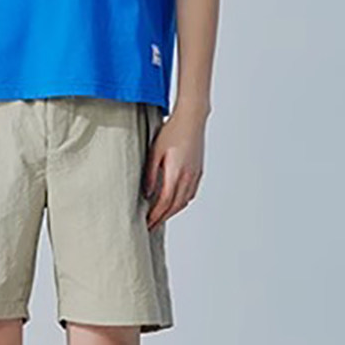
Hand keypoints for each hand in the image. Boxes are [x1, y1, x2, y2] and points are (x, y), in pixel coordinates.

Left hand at [143, 107, 204, 229]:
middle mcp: (188, 177)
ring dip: (172, 212)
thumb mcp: (155, 151)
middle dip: (162, 218)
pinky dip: (181, 202)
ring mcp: (195, 175)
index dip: (156, 215)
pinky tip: (174, 202)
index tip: (147, 223)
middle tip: (151, 226)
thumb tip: (147, 193)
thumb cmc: (172, 131)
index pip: (165, 202)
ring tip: (160, 217)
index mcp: (176, 173)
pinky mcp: (198, 171)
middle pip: (175, 206)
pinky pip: (190, 194)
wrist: (192, 119)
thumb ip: (151, 173)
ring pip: (184, 201)